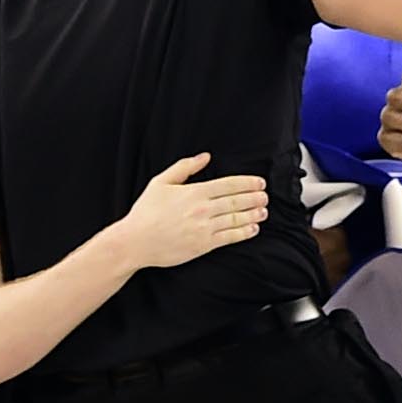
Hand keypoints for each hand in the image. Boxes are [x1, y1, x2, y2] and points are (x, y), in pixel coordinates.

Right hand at [113, 155, 275, 270]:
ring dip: (253, 214)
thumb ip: (184, 167)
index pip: (229, 185)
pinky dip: (244, 232)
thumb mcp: (160, 183)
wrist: (135, 241)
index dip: (248, 183)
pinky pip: (230, 237)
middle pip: (237, 201)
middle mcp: (203, 209)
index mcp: (194, 192)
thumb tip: (205, 157)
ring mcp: (204, 228)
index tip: (260, 183)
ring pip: (237, 219)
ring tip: (264, 211)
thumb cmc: (146, 212)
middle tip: (266, 196)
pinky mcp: (204, 245)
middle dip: (255, 198)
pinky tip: (253, 228)